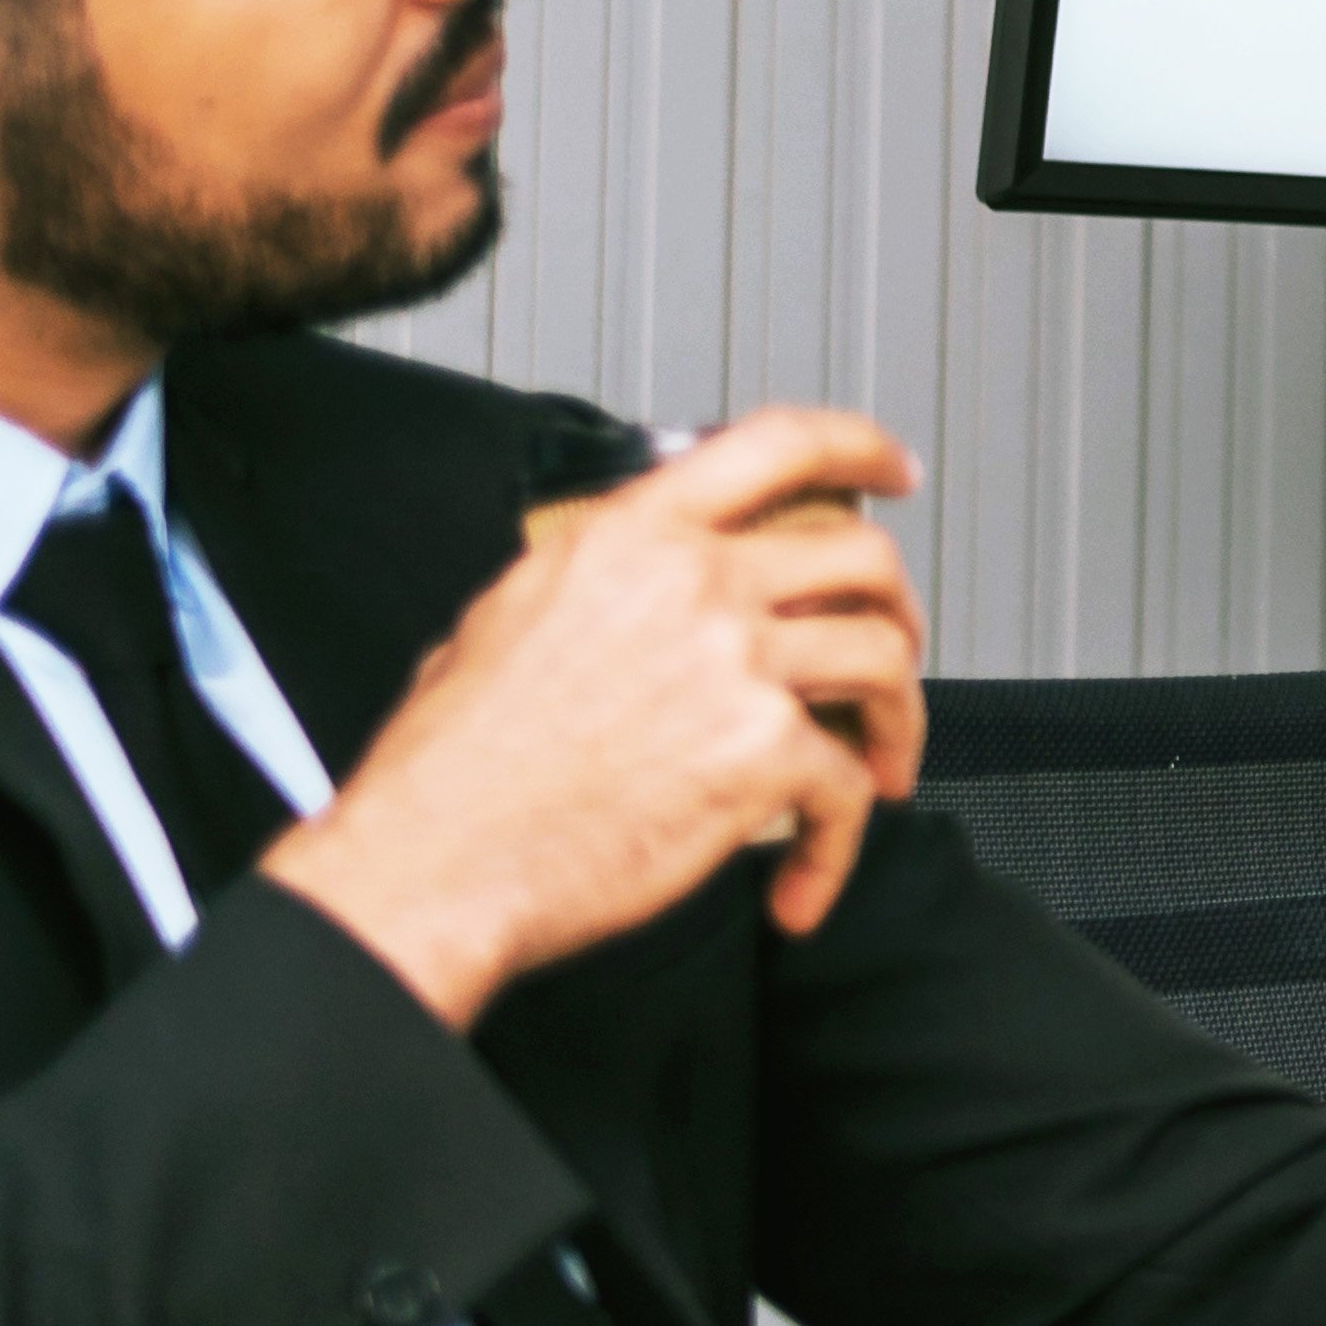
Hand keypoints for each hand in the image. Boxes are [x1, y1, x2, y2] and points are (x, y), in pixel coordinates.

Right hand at [258, 408, 928, 1021]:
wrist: (428, 864)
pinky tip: (803, 880)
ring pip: (883, 663)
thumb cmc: (450, 765)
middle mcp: (694, 587)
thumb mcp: (504, 617)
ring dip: (896, 722)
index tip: (893, 473)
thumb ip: (594, 582)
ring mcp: (735, 665)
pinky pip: (850, 791)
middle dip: (896, 609)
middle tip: (890, 652)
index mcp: (632, 541)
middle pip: (863, 559)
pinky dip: (841, 847)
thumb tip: (641, 586)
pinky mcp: (760, 754)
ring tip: (875, 768)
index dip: (857, 448)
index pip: (775, 445)